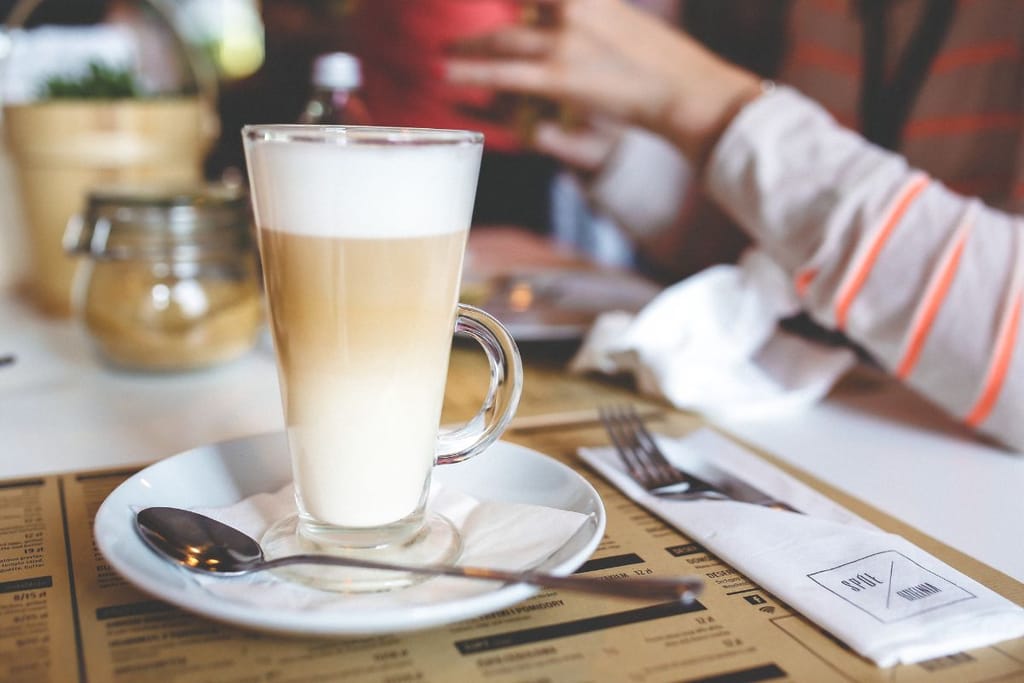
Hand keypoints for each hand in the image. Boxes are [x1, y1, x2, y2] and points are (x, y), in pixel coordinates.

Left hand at [445, 0, 761, 165]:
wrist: (686, 91)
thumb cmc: (664, 64)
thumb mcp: (624, 22)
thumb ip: (592, 16)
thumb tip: (560, 17)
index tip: (505, 3)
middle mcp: (574, 9)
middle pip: (515, 6)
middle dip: (485, 23)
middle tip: (458, 30)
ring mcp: (565, 42)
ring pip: (503, 40)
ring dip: (471, 46)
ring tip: (449, 50)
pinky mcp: (560, 76)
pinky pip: (505, 73)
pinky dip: (473, 71)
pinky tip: (449, 72)